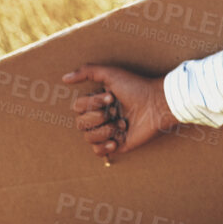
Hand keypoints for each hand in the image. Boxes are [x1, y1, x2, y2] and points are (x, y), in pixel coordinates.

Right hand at [64, 64, 179, 161]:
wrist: (158, 104)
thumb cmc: (137, 87)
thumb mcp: (111, 73)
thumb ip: (87, 71)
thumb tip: (64, 78)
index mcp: (98, 101)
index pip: (77, 107)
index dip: (92, 103)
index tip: (112, 97)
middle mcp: (101, 116)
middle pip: (80, 124)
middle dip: (98, 117)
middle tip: (116, 111)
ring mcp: (108, 131)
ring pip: (88, 138)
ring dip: (105, 130)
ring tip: (122, 124)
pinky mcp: (117, 144)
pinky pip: (98, 152)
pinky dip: (104, 146)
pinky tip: (117, 139)